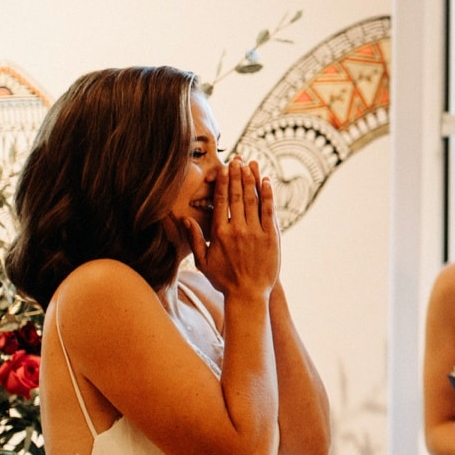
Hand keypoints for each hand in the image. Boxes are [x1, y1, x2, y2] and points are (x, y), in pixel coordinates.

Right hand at [187, 158, 278, 301]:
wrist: (248, 295)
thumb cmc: (224, 279)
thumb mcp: (203, 261)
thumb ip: (194, 239)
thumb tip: (183, 219)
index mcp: (220, 233)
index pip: (221, 201)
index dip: (223, 182)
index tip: (224, 168)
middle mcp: (238, 229)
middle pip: (237, 195)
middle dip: (237, 175)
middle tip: (237, 159)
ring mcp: (256, 232)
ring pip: (253, 199)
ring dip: (251, 179)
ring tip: (250, 164)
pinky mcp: (271, 237)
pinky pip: (269, 211)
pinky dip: (268, 194)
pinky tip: (266, 181)